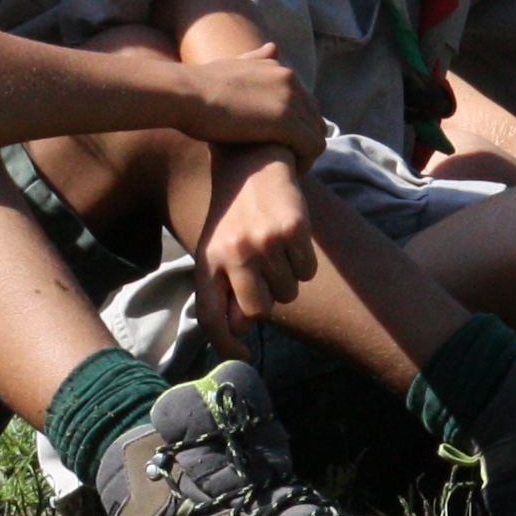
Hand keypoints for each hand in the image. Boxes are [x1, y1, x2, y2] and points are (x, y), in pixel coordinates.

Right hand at [171, 46, 325, 161]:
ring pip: (318, 133)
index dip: (296, 124)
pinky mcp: (288, 123)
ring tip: (289, 169)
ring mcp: (291, 100)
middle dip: (304, 139)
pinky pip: (313, 147)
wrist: (185, 94)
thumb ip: (255, 59)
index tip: (280, 142)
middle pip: (315, 117)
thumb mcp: (231, 65)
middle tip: (286, 159)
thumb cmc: (198, 85)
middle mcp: (290, 80)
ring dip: (306, 153)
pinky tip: (290, 173)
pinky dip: (306, 163)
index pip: (304, 100)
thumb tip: (274, 47)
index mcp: (278, 68)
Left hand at [192, 150, 323, 350]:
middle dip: (266, 300)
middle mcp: (234, 253)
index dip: (226, 345)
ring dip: (285, 279)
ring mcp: (265, 242)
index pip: (211, 318)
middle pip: (260, 311)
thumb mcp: (215, 250)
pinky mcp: (294, 229)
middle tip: (262, 272)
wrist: (250, 160)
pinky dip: (302, 262)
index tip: (242, 355)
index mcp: (207, 261)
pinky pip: (307, 272)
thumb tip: (240, 329)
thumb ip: (224, 291)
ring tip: (273, 248)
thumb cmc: (231, 216)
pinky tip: (289, 237)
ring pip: (288, 293)